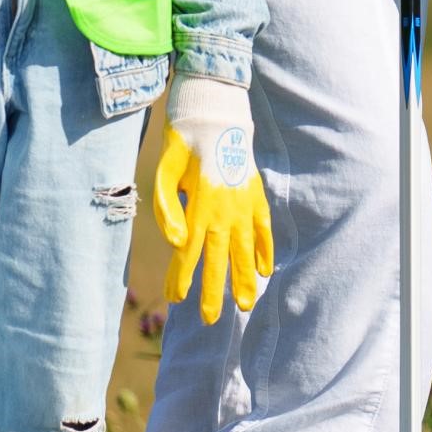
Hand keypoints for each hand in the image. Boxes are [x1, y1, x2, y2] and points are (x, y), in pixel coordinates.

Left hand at [150, 75, 271, 324]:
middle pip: (218, 258)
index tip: (178, 300)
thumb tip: (174, 243)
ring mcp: (244, 204)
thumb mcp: (164, 171)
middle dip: (213, 291)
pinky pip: (263, 228)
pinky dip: (265, 249)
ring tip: (246, 304)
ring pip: (245, 249)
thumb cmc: (182, 143)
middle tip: (210, 319)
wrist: (214, 112)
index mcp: (199, 205)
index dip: (182, 277)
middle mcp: (225, 210)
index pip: (189, 252)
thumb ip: (166, 208)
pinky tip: (266, 269)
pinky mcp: (256, 195)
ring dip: (245, 278)